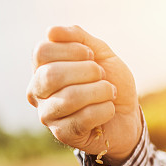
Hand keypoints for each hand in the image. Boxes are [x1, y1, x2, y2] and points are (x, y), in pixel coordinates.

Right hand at [27, 25, 141, 163]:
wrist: (128, 115)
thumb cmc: (110, 82)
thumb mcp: (100, 53)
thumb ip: (78, 38)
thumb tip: (51, 31)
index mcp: (42, 69)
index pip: (41, 52)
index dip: (71, 49)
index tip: (91, 54)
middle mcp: (38, 92)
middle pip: (51, 75)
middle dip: (87, 71)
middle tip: (102, 74)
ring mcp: (47, 115)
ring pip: (69, 98)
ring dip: (99, 91)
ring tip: (110, 92)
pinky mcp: (63, 134)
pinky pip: (83, 119)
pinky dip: (105, 110)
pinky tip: (109, 110)